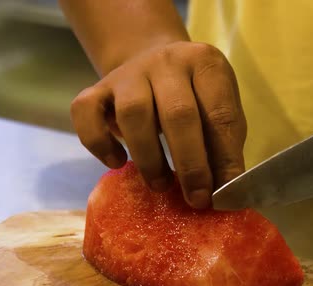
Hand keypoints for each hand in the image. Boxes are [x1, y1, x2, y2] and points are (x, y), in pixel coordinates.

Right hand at [70, 41, 246, 208]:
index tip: (226, 194)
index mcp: (205, 64)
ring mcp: (129, 73)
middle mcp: (167, 62)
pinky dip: (99, 142)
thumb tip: (224, 192)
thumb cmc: (194, 98)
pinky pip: (87, 112)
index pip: (220, 114)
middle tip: (197, 198)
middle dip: (191, 164)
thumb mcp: (217, 112)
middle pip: (178, 114)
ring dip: (149, 158)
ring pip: (133, 113)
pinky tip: (116, 162)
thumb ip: (222, 146)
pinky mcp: (98, 87)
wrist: (151, 60)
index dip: (225, 158)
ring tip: (161, 185)